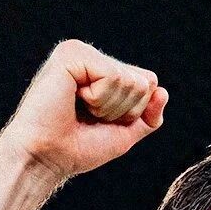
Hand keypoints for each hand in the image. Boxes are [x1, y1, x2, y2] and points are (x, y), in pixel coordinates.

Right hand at [0, 39, 167, 180]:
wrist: (48, 157)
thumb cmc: (78, 147)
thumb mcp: (124, 133)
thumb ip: (148, 115)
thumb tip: (162, 91)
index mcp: (102, 70)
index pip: (148, 84)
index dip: (133, 113)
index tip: (101, 121)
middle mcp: (92, 56)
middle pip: (143, 82)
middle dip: (123, 110)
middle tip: (89, 117)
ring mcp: (80, 52)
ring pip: (130, 80)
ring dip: (109, 107)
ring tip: (80, 110)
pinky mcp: (72, 54)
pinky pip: (113, 76)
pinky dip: (99, 99)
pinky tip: (74, 100)